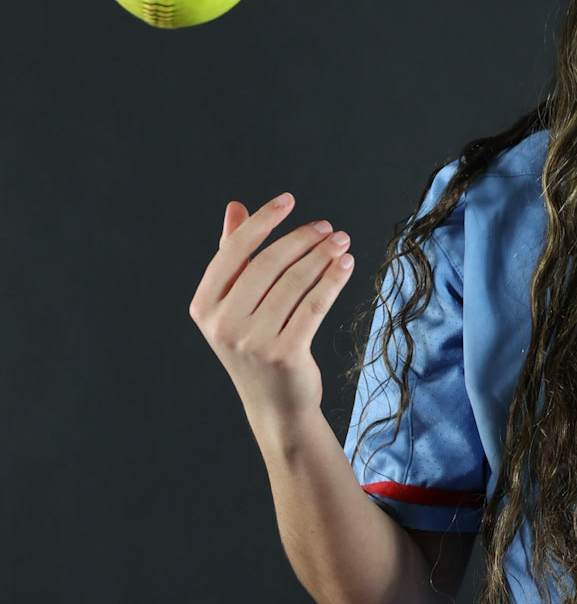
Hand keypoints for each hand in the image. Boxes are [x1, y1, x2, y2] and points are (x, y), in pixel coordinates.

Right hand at [188, 192, 354, 431]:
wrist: (275, 403)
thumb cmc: (255, 342)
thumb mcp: (235, 303)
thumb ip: (233, 255)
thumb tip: (235, 207)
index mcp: (203, 306)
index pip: (232, 252)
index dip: (262, 222)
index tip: (288, 200)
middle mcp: (222, 324)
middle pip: (266, 265)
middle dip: (300, 239)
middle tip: (327, 228)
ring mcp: (252, 341)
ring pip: (293, 283)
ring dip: (322, 257)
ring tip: (341, 242)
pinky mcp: (284, 354)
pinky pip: (313, 306)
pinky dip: (332, 281)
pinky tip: (345, 266)